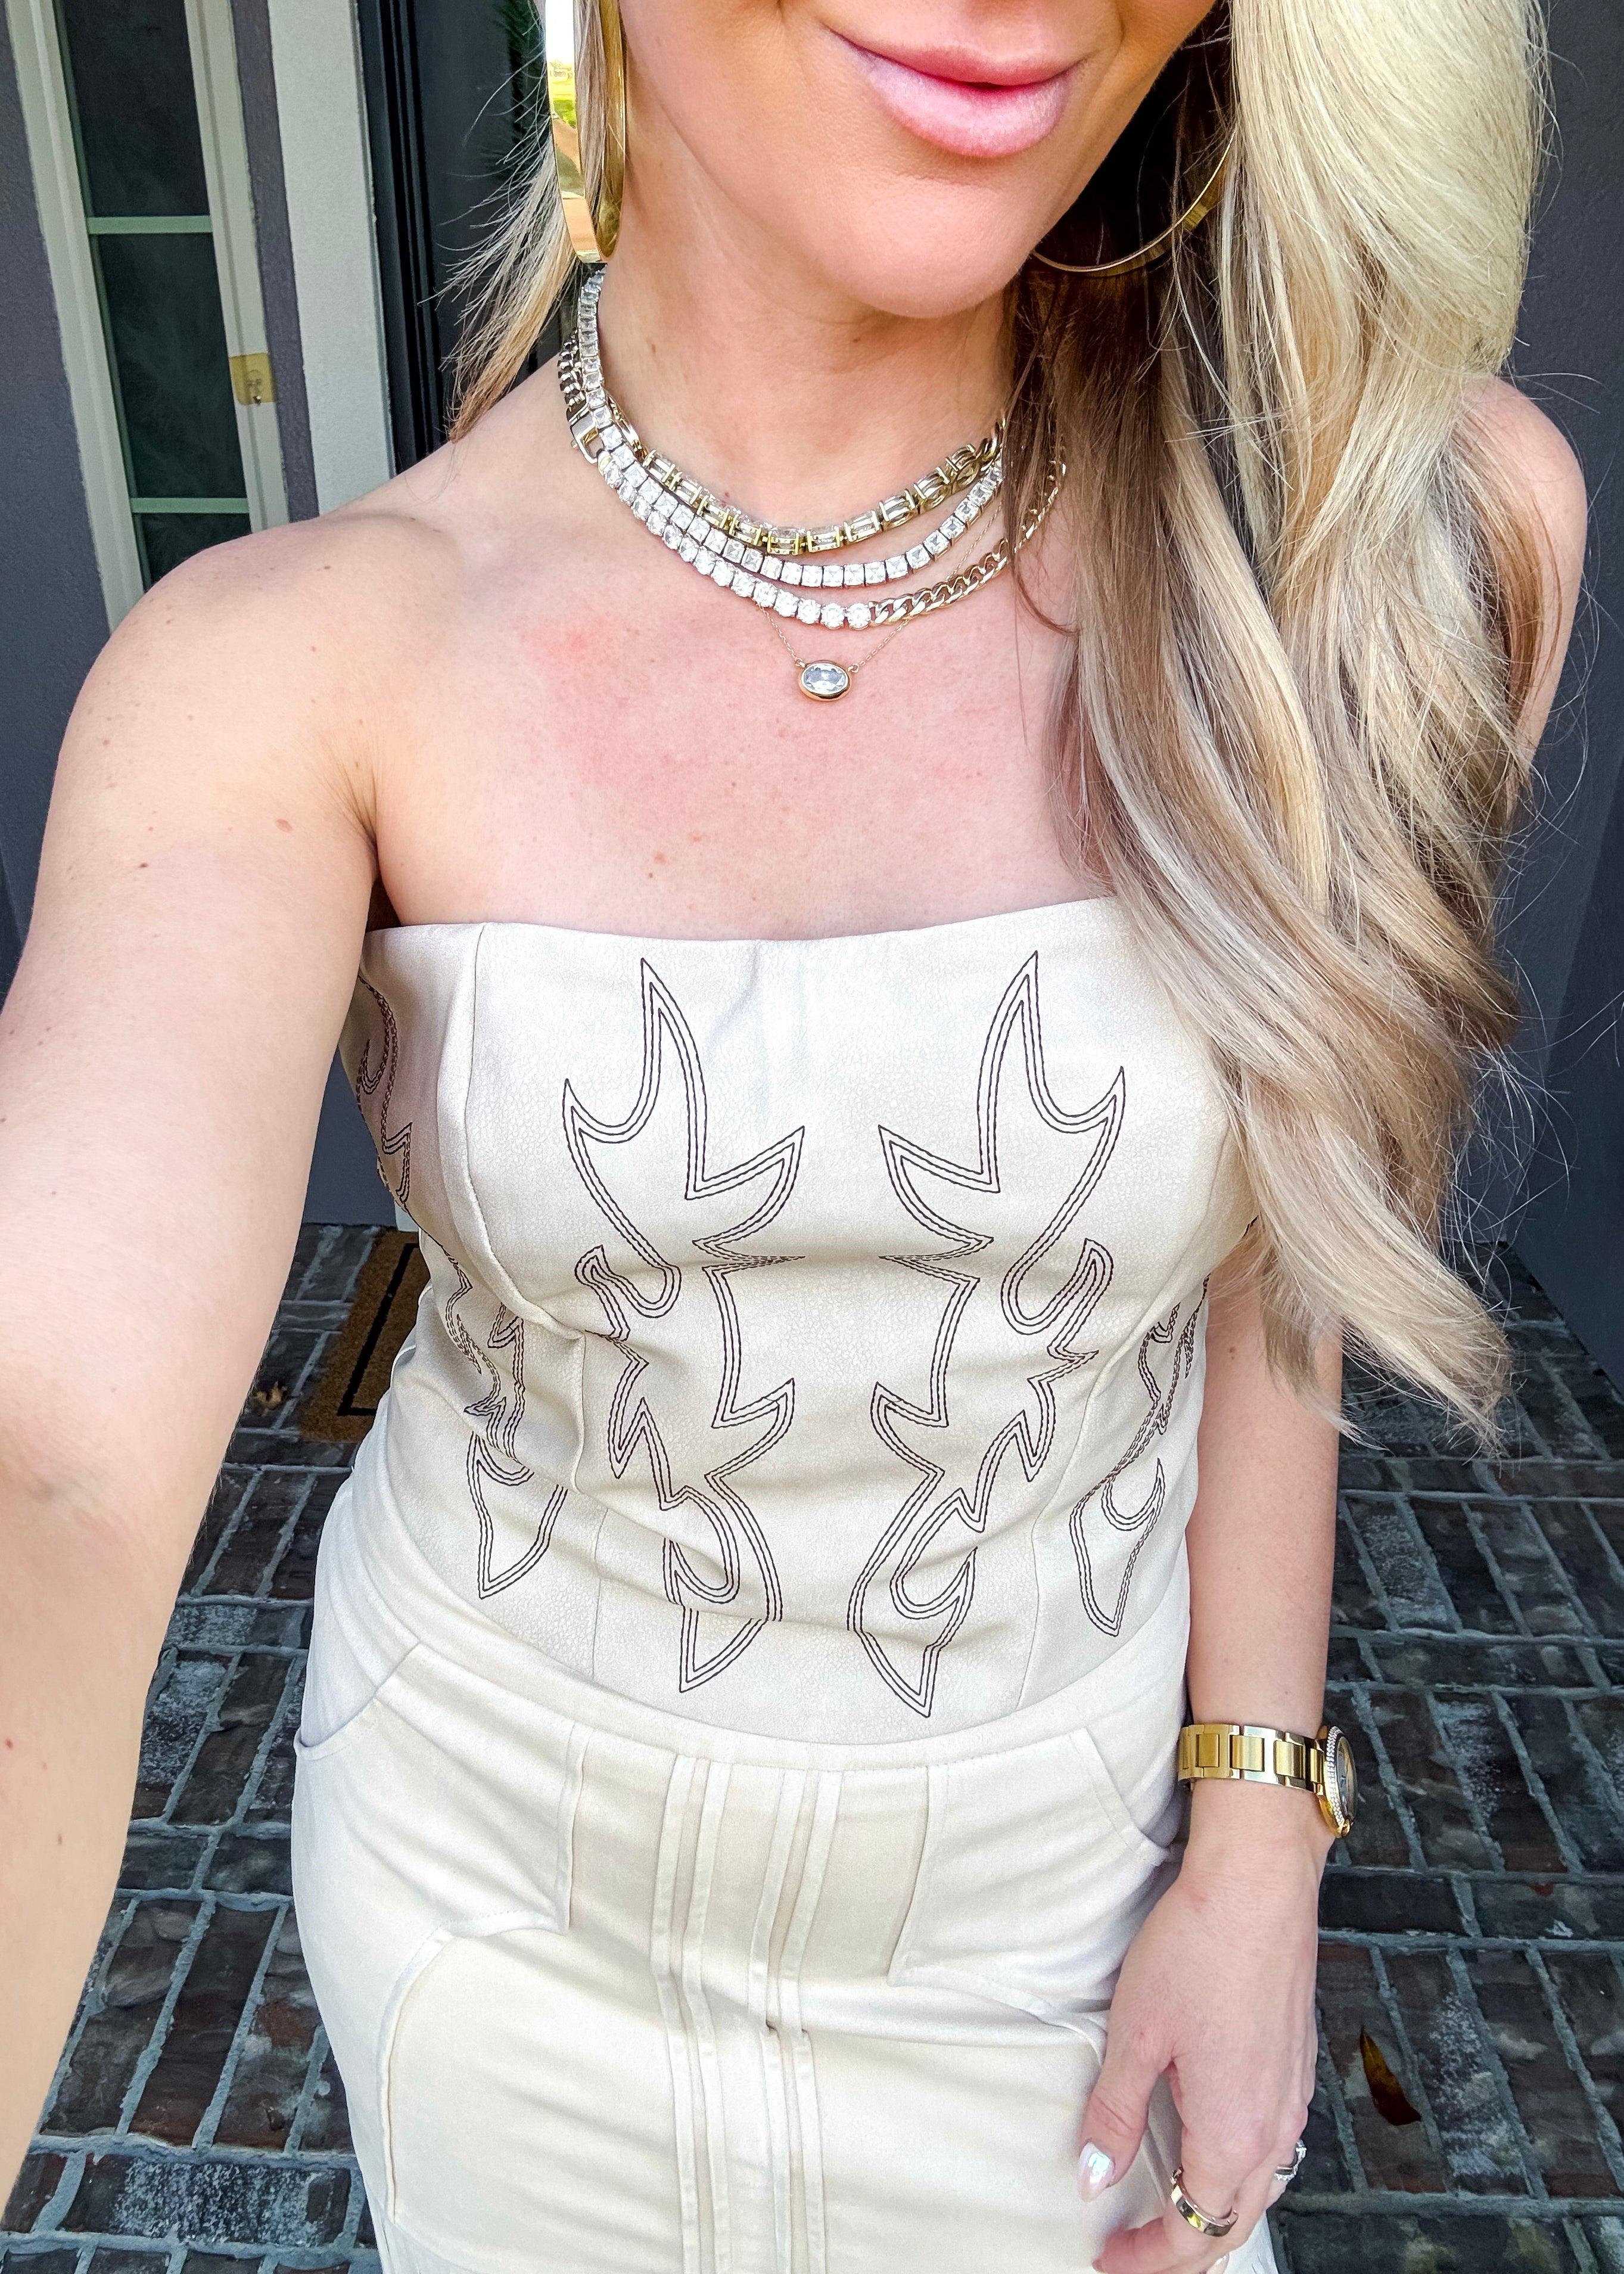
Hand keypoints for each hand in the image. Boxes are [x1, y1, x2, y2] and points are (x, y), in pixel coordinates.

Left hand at [1077, 1781, 1328, 2271]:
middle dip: (1184, 2250)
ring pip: (1259, 2188)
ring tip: (1167, 2213)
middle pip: (1233, 2223)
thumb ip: (1115, 2115)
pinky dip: (1238, 2171)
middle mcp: (1274, 2128)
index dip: (1148, 2259)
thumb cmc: (1196, 1950)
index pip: (1193, 2230)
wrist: (1258, 1886)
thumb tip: (1094, 2178)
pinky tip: (1209, 2150)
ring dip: (1215, 2213)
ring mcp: (1292, 2098)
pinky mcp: (1296, 2067)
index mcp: (1233, 2133)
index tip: (1108, 2260)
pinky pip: (1273, 2148)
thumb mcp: (1136, 2035)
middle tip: (1133, 2254)